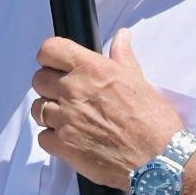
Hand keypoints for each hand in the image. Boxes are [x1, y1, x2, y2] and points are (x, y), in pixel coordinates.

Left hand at [30, 30, 184, 189]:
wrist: (158, 159)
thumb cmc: (153, 120)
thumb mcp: (139, 80)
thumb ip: (122, 56)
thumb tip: (122, 36)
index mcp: (92, 69)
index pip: (50, 50)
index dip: (50, 57)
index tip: (56, 64)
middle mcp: (74, 90)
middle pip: (39, 79)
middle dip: (50, 86)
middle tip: (68, 95)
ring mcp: (66, 119)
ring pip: (37, 109)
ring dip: (50, 112)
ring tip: (70, 119)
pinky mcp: (63, 146)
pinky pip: (43, 137)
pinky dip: (53, 138)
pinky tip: (71, 138)